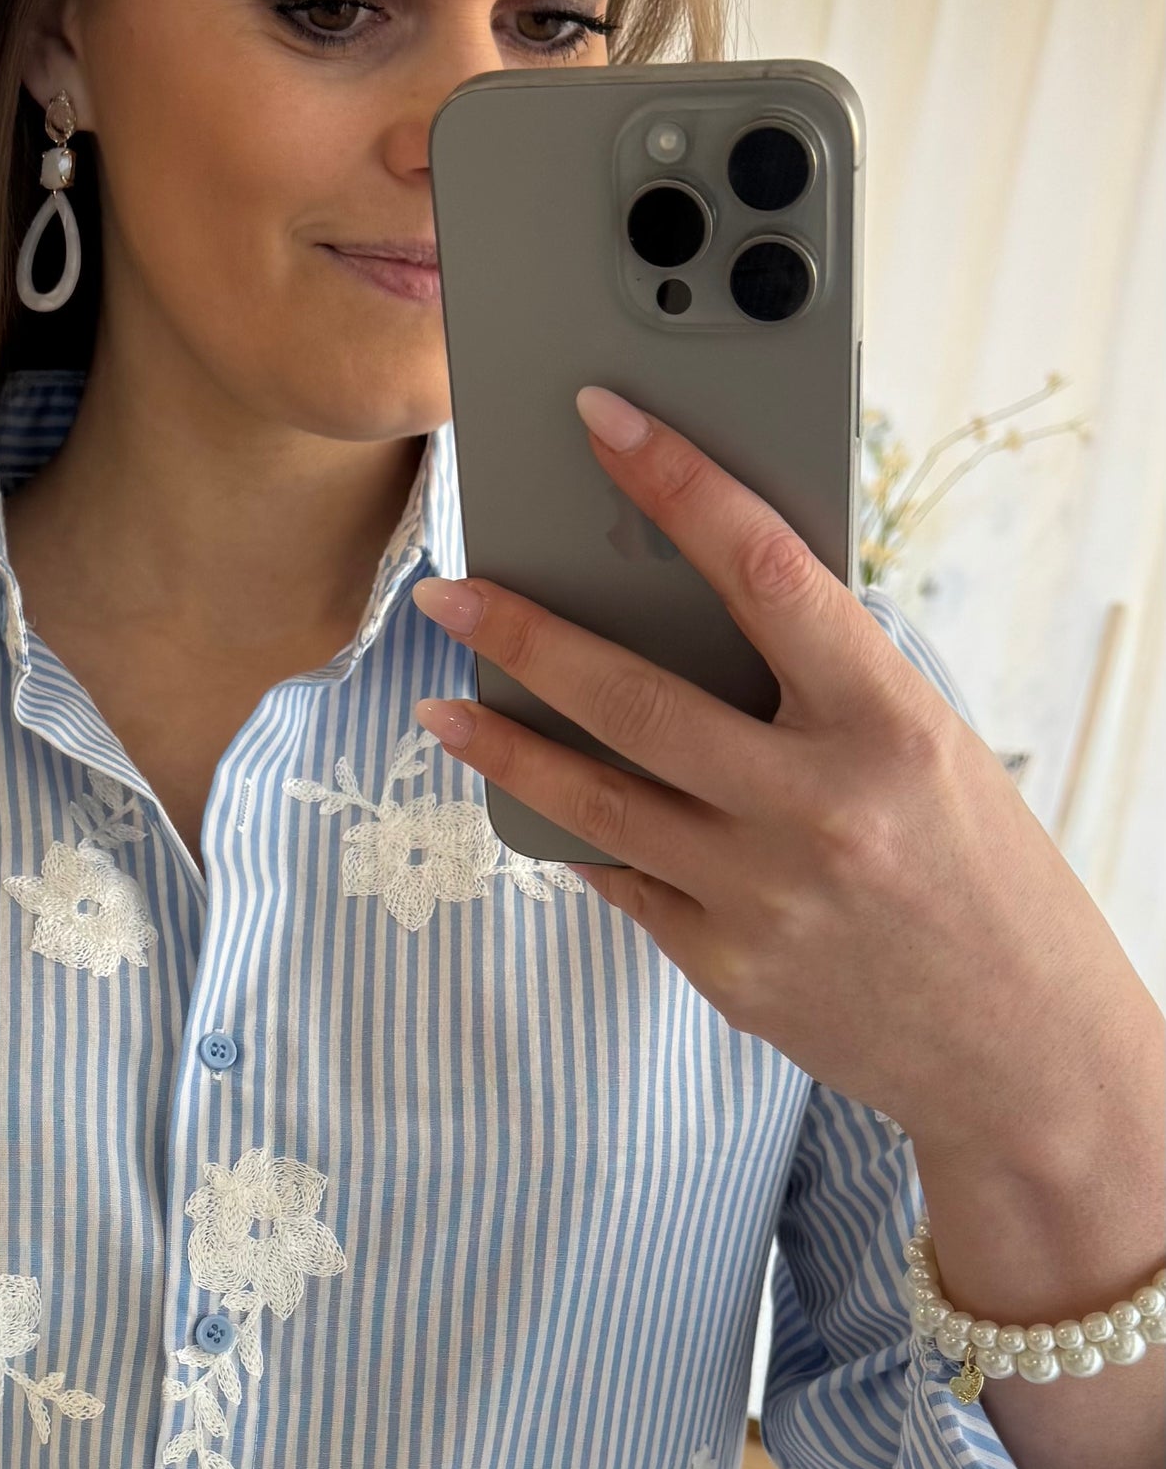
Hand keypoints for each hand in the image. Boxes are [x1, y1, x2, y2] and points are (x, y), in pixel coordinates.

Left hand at [409, 384, 1151, 1155]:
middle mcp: (819, 809)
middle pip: (635, 699)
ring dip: (506, 746)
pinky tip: (534, 798)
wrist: (1022, 1048)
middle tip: (449, 592)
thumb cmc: (977, 872)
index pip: (765, 572)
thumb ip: (823, 687)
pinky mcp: (726, 967)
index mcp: (889, 724)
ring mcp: (763, 897)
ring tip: (445, 705)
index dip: (678, 483)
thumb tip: (689, 609)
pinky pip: (623, 879)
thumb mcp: (928, 750)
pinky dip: (577, 832)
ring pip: (596, 800)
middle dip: (524, 635)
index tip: (604, 420)